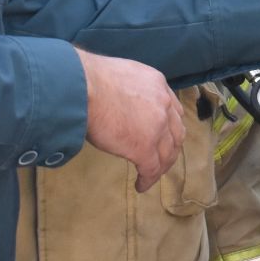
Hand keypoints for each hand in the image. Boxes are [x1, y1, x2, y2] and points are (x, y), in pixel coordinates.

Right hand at [78, 49, 183, 191]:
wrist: (83, 87)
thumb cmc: (89, 79)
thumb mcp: (120, 76)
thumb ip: (130, 90)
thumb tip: (119, 102)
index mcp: (157, 84)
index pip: (172, 109)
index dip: (170, 126)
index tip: (164, 135)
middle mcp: (163, 104)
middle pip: (176, 132)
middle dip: (171, 147)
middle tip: (162, 158)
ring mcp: (156, 128)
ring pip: (167, 153)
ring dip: (161, 166)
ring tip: (152, 174)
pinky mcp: (144, 148)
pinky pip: (152, 168)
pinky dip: (148, 179)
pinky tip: (141, 185)